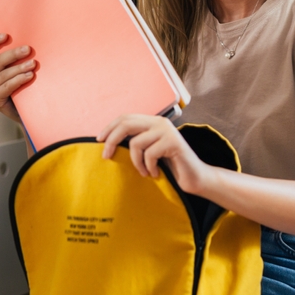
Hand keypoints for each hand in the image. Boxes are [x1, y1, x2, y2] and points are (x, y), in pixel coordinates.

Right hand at [0, 34, 34, 122]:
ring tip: (32, 64)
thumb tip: (27, 44)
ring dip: (19, 68)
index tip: (6, 36)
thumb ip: (14, 60)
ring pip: (3, 74)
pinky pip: (6, 86)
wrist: (23, 112)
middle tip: (28, 50)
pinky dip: (18, 80)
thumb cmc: (20, 88)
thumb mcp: (15, 71)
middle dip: (13, 54)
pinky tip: (29, 76)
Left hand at [96, 115, 212, 194]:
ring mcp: (167, 131)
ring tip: (144, 172)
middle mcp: (160, 122)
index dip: (110, 127)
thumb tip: (108, 143)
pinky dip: (149, 168)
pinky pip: (149, 154)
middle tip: (105, 156)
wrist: (195, 177)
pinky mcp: (173, 142)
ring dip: (136, 162)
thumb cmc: (170, 167)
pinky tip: (155, 174)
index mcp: (153, 122)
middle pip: (127, 124)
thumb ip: (137, 142)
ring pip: (136, 143)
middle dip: (112, 140)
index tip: (99, 140)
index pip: (126, 117)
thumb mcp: (150, 151)